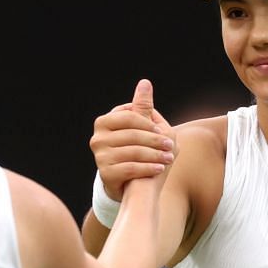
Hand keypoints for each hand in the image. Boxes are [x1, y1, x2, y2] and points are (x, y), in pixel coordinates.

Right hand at [90, 78, 173, 198]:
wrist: (130, 184)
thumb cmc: (138, 150)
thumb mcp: (141, 128)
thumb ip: (142, 107)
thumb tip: (145, 82)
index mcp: (104, 122)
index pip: (129, 116)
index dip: (148, 123)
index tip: (162, 130)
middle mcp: (97, 138)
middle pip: (132, 134)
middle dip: (155, 140)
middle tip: (170, 145)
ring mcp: (99, 156)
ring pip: (133, 152)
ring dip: (155, 155)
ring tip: (168, 158)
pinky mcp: (105, 174)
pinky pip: (130, 168)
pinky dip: (148, 168)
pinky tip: (159, 169)